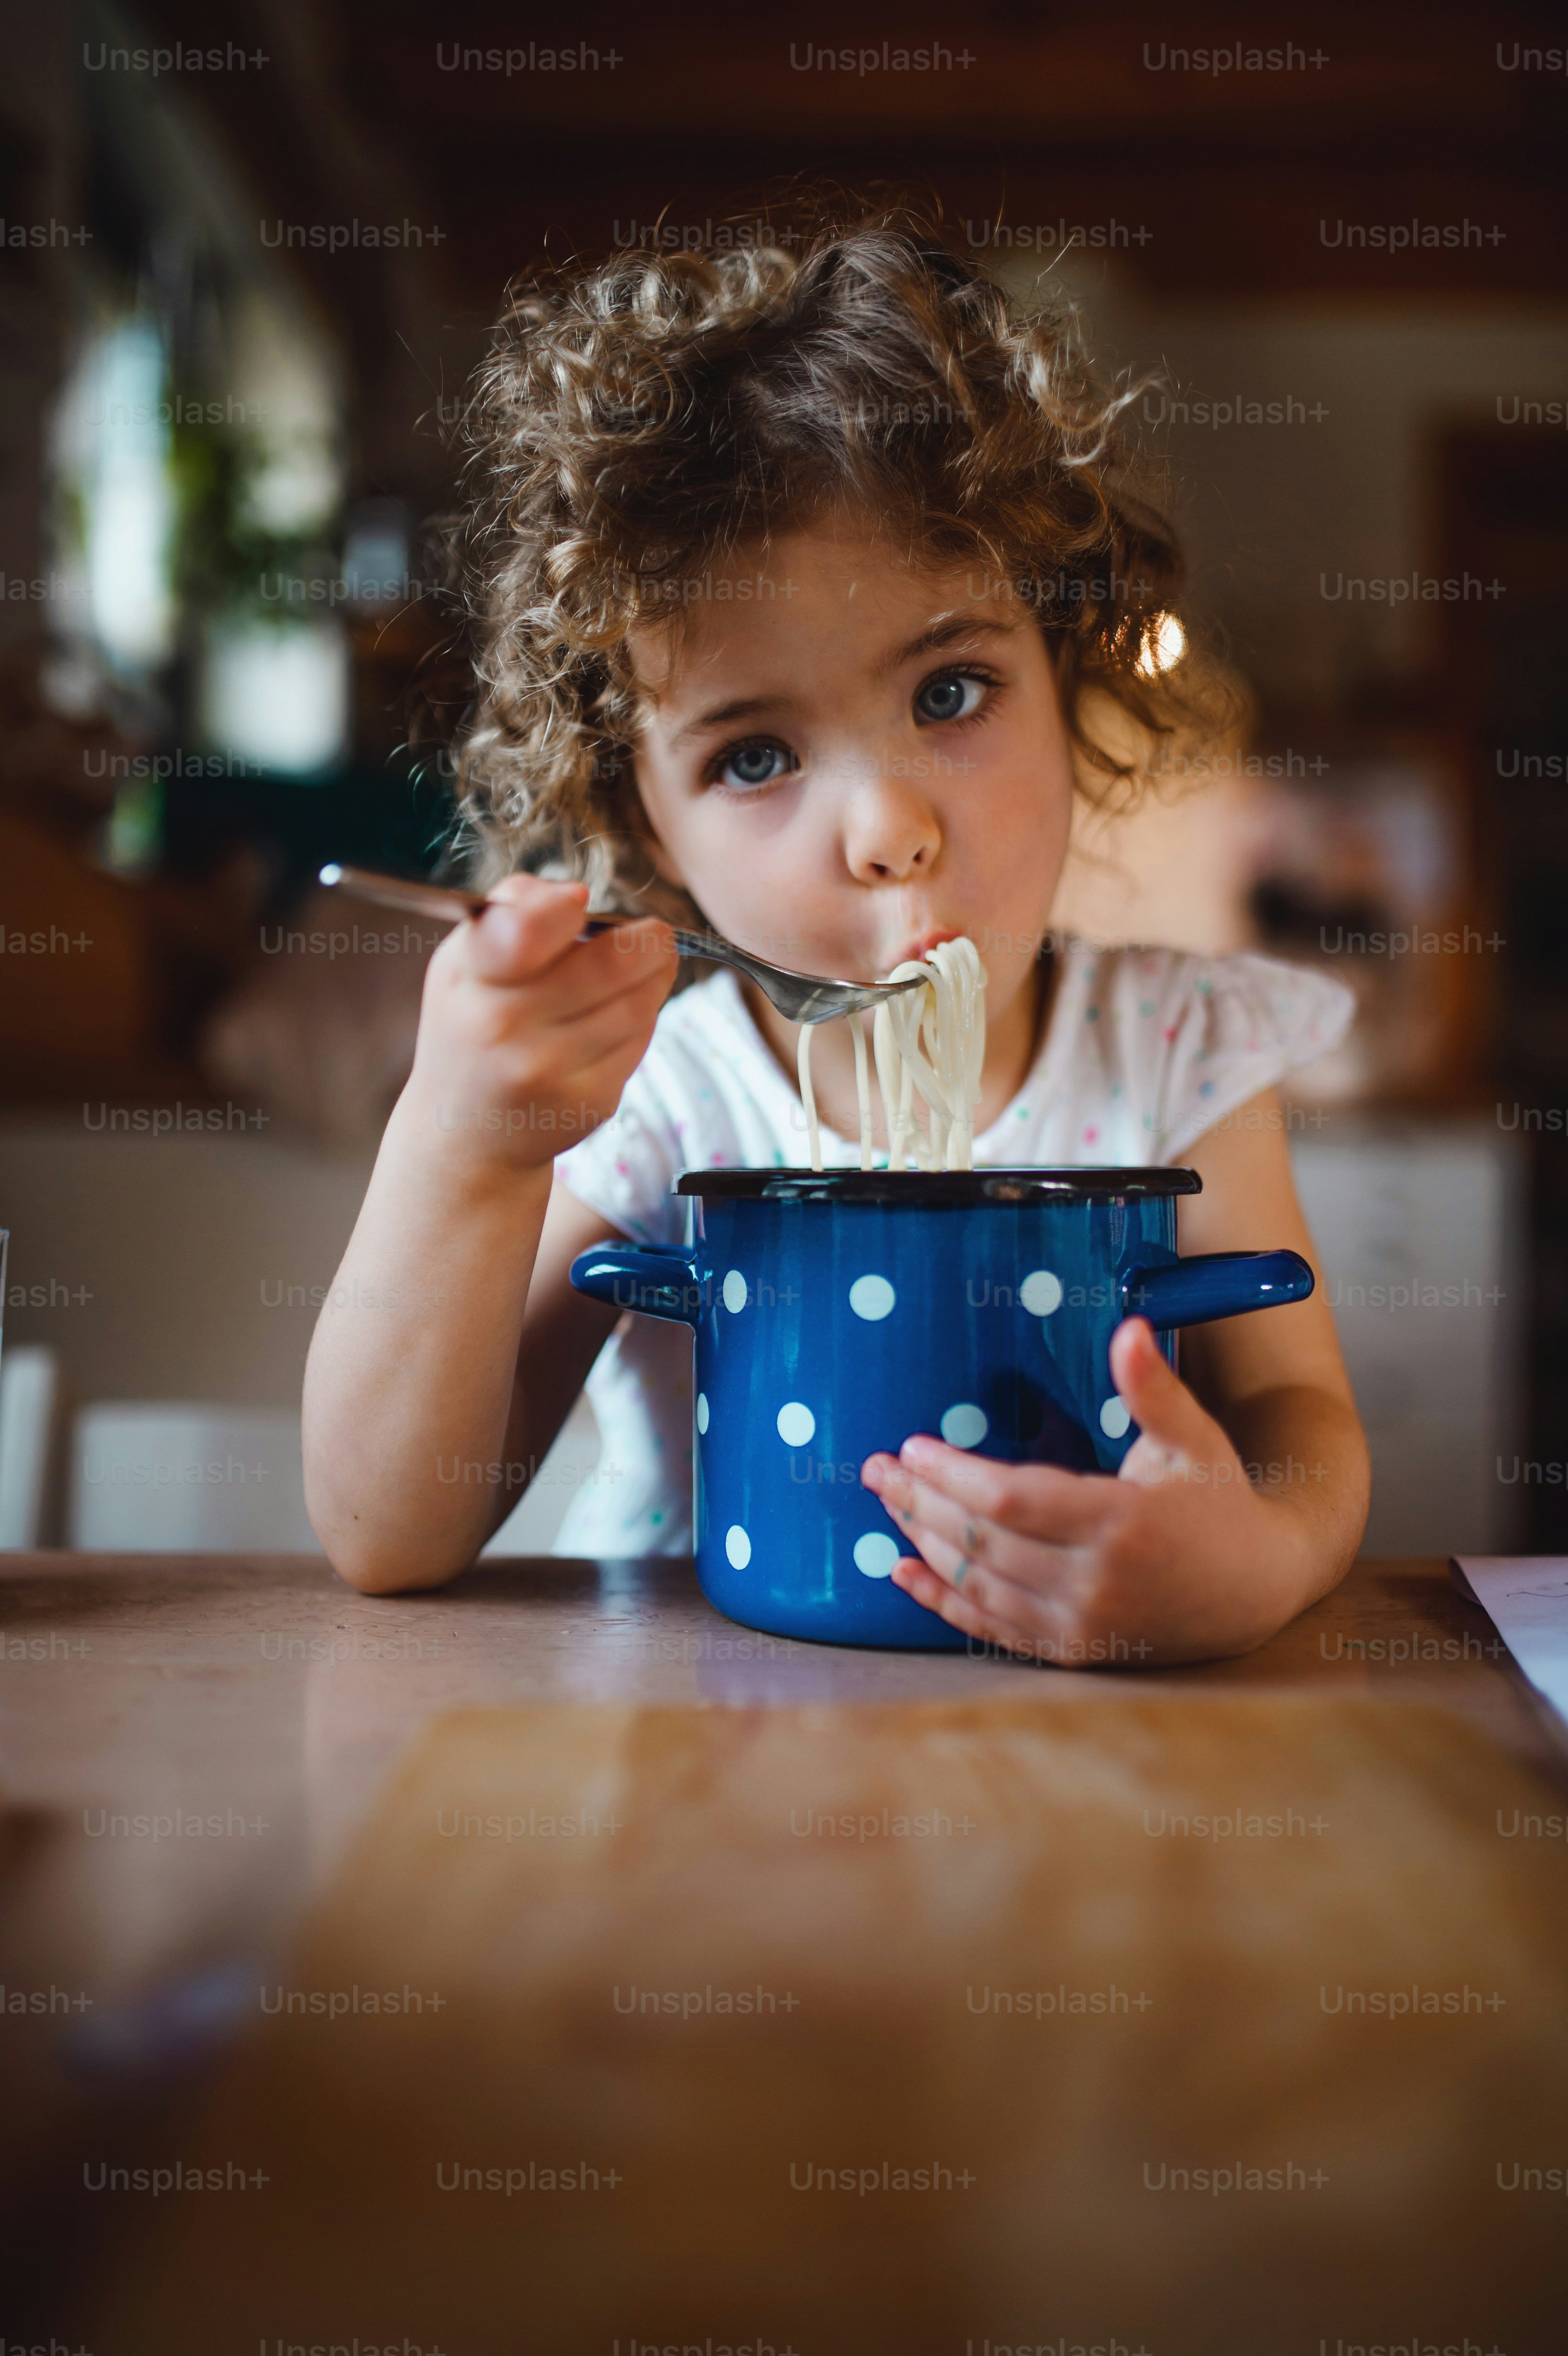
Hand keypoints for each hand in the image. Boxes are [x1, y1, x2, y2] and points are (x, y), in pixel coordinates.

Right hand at [401, 876, 676, 1175]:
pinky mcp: (588, 1103)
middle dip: (647, 941)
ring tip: (650, 967)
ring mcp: (549, 1072)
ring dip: (655, 978)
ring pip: (638, 1003)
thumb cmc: (470, 1028)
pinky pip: (639, 1043)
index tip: (579, 903)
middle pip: (611, 963)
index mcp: (472, 979)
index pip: (528, 929)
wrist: (466, 1135)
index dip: (566, 908)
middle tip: (654, 934)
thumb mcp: (465, 963)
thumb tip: (572, 894)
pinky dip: (642, 1021)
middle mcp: (505, 1029)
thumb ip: (511, 913)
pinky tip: (625, 1015)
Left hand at [859, 1319, 1316, 1666]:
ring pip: (978, 1585)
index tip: (911, 1447)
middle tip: (873, 1471)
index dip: (952, 1476)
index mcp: (1121, 1522)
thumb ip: (1153, 1388)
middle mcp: (1095, 1582)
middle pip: (981, 1542)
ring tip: (885, 1506)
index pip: (1010, 1500)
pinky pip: (991, 1630)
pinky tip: (902, 1575)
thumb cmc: (1220, 1502)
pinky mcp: (1073, 1651)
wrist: (1257, 1591)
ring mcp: (1081, 1625)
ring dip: (922, 1544)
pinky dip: (942, 1603)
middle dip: (919, 1503)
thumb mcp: (1194, 1440)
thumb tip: (1129, 1327)